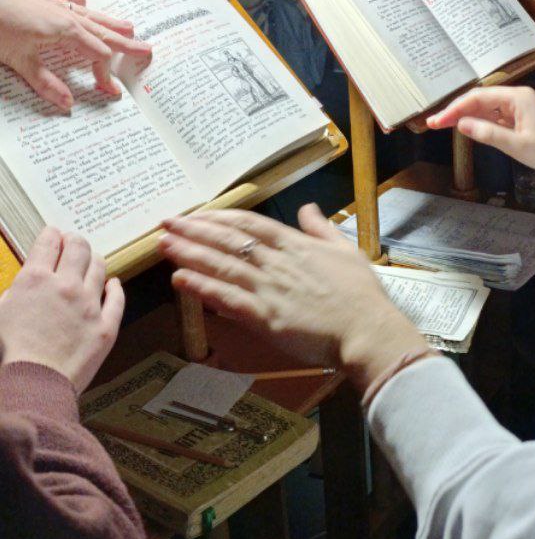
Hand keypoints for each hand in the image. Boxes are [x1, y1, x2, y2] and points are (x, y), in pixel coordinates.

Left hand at [0, 0, 151, 110]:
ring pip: (88, 14)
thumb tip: (67, 104)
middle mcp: (64, 14)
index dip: (105, 75)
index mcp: (64, 31)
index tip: (109, 91)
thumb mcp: (18, 60)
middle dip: (125, 43)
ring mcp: (50, 1)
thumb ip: (45, 83)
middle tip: (146, 49)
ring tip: (128, 25)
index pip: (96, 56)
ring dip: (108, 22)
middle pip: (102, 32)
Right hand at [0, 227, 124, 391]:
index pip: (48, 241)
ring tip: (91, 261)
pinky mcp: (106, 325)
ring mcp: (89, 304)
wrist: (32, 386)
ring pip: (99, 267)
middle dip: (74, 241)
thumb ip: (14, 292)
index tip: (53, 235)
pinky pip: (117, 298)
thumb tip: (25, 282)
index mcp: (35, 279)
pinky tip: (112, 284)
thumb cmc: (8, 354)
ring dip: (94, 260)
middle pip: (78, 247)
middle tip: (73, 243)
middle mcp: (65, 285)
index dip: (51, 235)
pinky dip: (114, 287)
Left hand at [160, 207, 426, 391]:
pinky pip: (228, 299)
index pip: (249, 225)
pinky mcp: (266, 317)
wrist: (368, 330)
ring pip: (222, 266)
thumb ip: (321, 228)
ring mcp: (270, 289)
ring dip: (190, 254)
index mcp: (295, 246)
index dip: (218, 219)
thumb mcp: (345, 250)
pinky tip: (180, 280)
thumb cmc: (361, 294)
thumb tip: (308, 208)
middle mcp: (277, 263)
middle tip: (165, 223)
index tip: (195, 215)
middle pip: (227, 241)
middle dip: (194, 231)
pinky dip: (203, 288)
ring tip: (163, 244)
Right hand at [427, 85, 534, 180]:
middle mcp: (518, 97)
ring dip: (467, 116)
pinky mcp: (523, 118)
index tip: (437, 121)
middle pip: (480, 100)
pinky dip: (481, 122)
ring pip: (487, 108)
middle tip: (434, 124)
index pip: (478, 97)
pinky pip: (497, 116)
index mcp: (518, 97)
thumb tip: (462, 124)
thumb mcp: (517, 145)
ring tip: (444, 126)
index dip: (455, 108)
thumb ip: (488, 133)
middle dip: (457, 111)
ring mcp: (521, 107)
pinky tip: (469, 129)